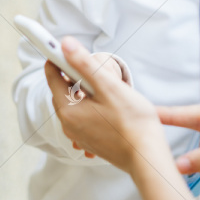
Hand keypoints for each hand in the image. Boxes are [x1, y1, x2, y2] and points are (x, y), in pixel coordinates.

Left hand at [44, 38, 162, 174]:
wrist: (147, 156)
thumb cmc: (132, 122)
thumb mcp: (109, 86)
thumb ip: (85, 64)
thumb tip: (65, 44)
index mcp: (68, 110)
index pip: (52, 76)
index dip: (58, 58)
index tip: (67, 47)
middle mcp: (69, 125)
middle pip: (62, 91)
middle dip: (74, 76)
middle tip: (93, 67)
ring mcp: (79, 136)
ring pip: (75, 105)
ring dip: (85, 92)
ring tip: (107, 88)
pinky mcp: (91, 141)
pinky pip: (84, 118)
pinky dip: (92, 106)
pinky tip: (111, 106)